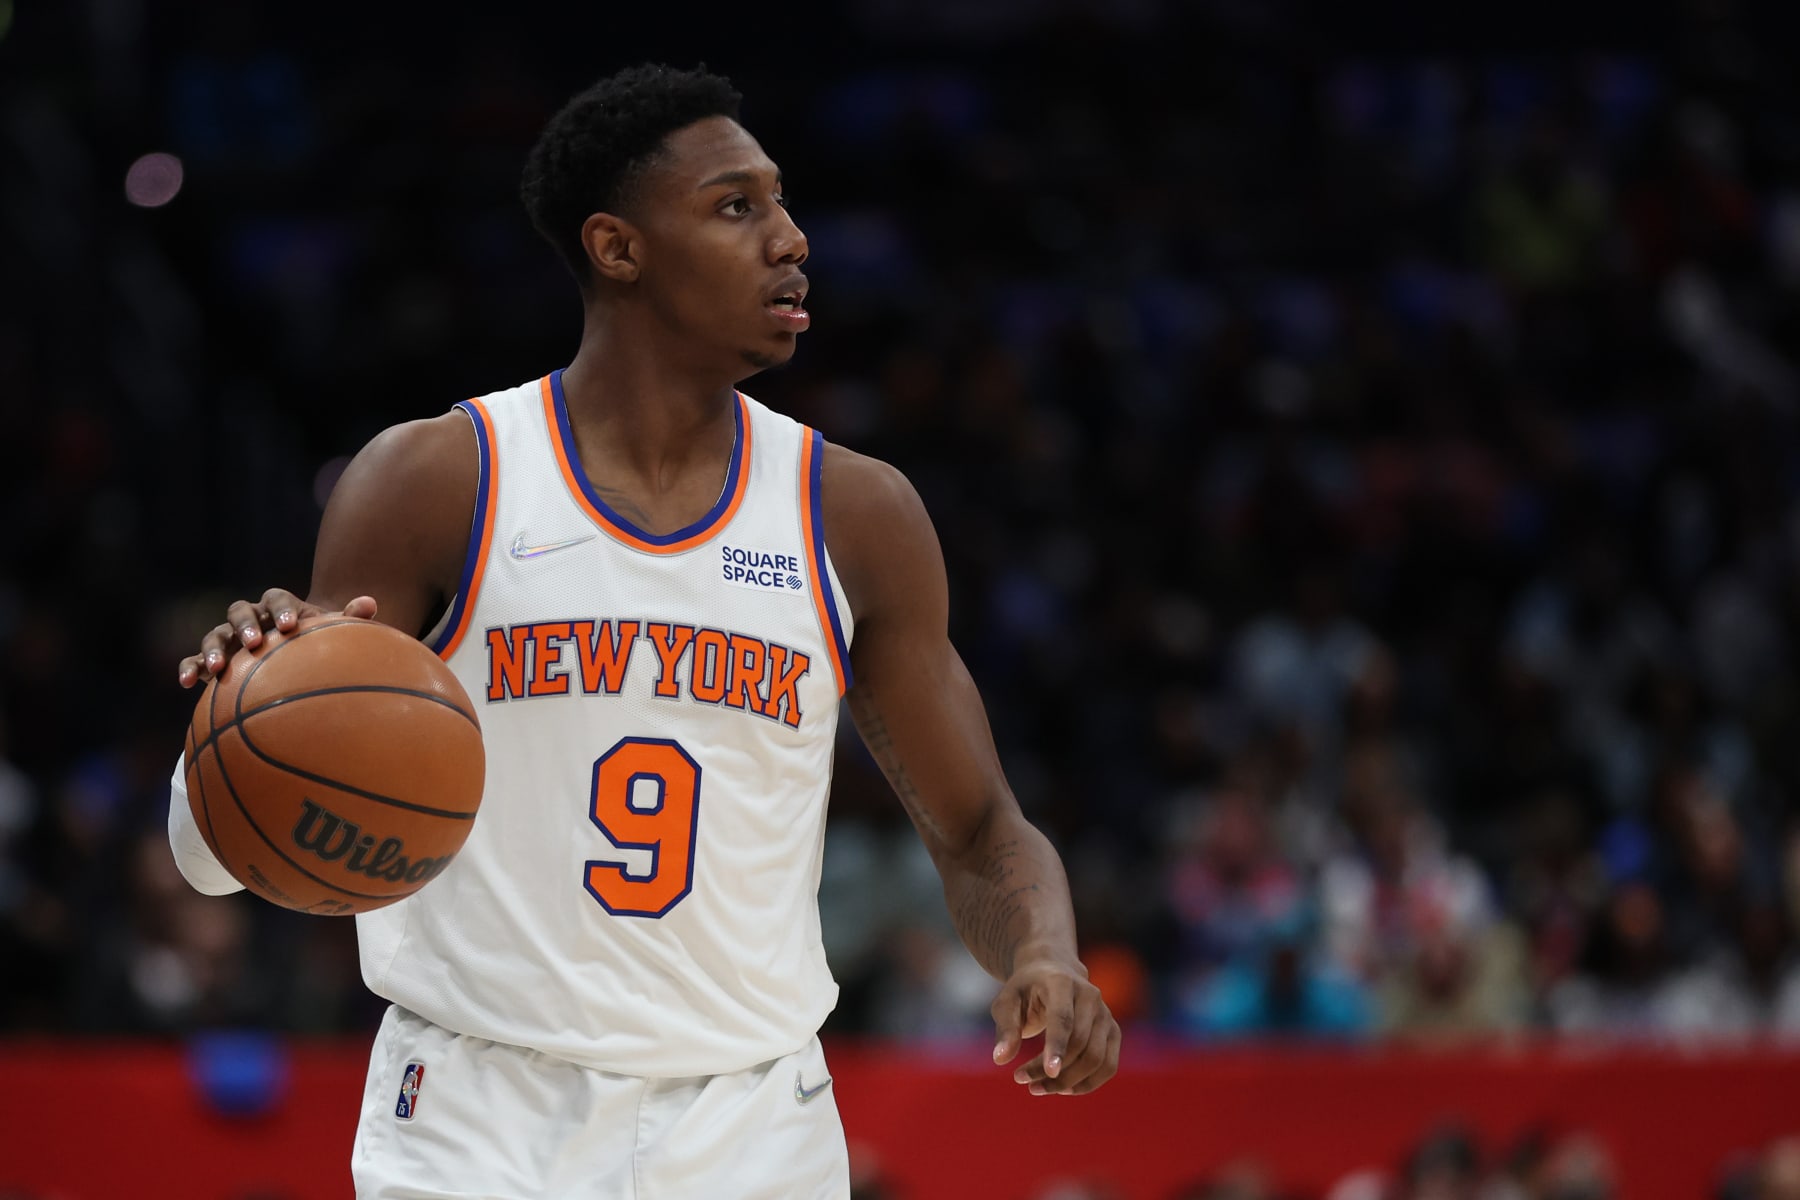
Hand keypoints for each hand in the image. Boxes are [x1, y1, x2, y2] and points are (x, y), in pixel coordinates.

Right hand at [177, 590, 376, 686]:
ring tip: (219, 668)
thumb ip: (350, 618)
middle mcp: (250, 618)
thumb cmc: (317, 646)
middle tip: (255, 643)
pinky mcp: (212, 661)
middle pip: (240, 611)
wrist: (295, 661)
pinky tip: (187, 684)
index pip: (276, 597)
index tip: (292, 626)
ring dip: (214, 648)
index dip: (282, 608)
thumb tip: (370, 602)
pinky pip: (194, 660)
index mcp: (279, 607)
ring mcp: (229, 638)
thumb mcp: (333, 634)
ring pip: (214, 634)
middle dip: (245, 625)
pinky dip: (189, 668)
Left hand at [991, 956, 1119, 1095]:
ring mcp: (1105, 1013)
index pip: (1063, 1019)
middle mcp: (1090, 996)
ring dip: (1069, 1082)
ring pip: (1096, 1058)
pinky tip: (1063, 1089)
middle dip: (1053, 1070)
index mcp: (1062, 983)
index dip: (1057, 1047)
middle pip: (1080, 1043)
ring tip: (1038, 1088)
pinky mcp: (1112, 1031)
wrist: (1052, 972)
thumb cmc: (1025, 990)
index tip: (1049, 1073)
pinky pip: (1108, 1065)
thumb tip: (1000, 1059)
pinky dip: (1088, 1083)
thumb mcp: (1006, 1003)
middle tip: (1021, 1080)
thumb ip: (1005, 1029)